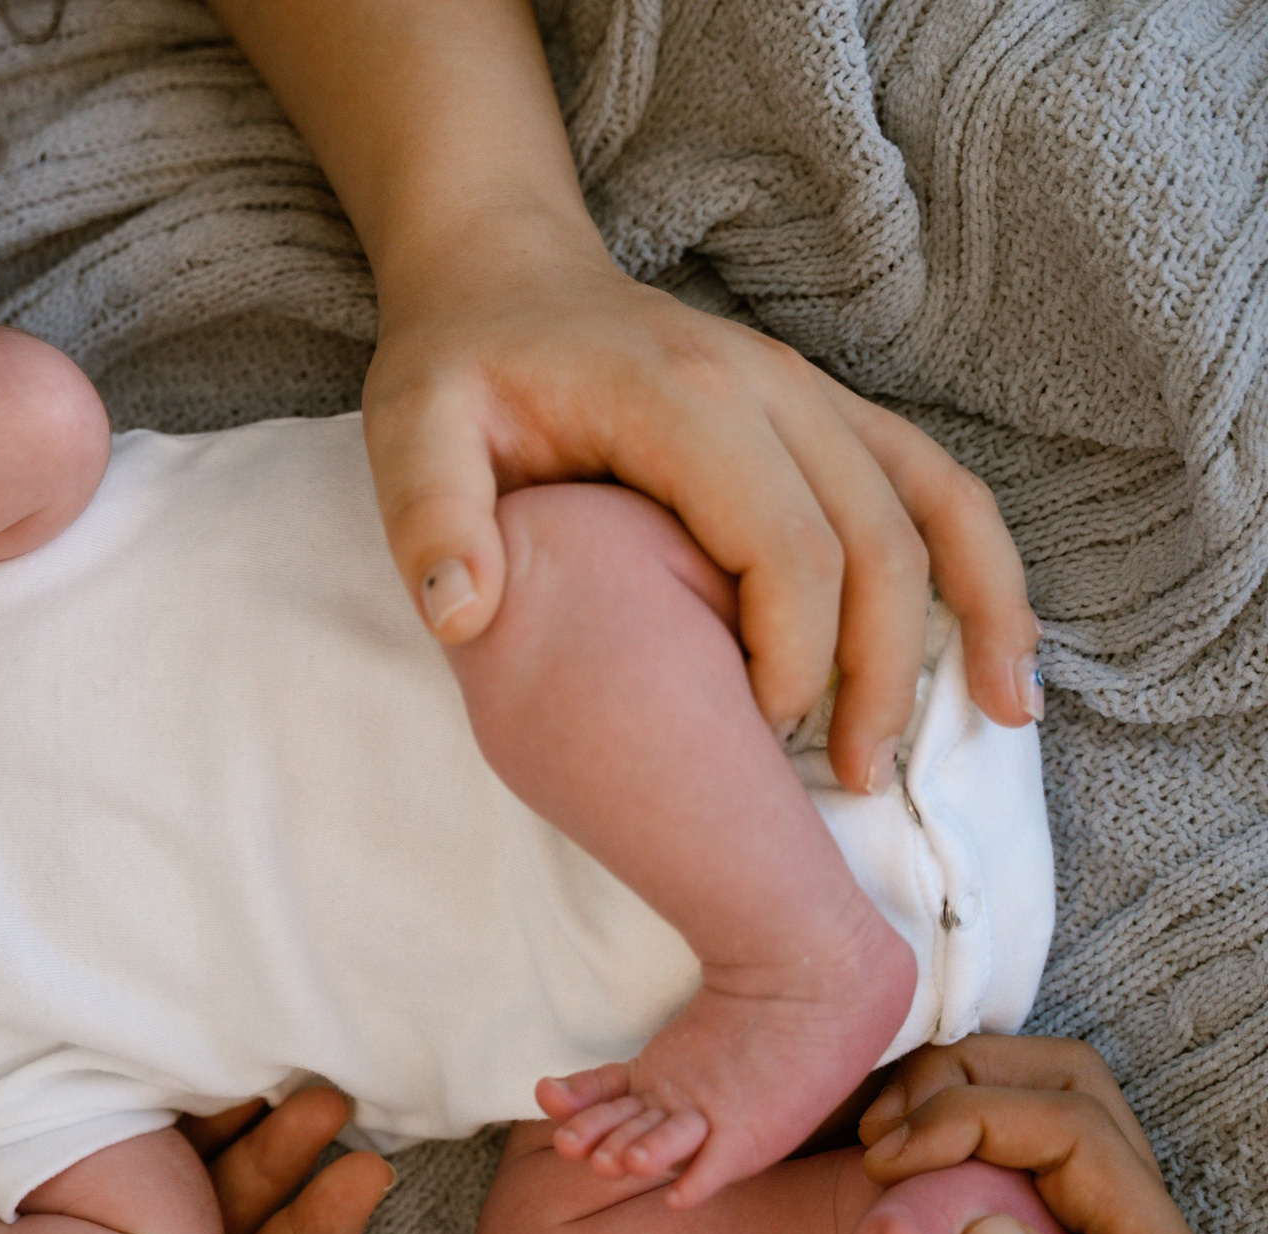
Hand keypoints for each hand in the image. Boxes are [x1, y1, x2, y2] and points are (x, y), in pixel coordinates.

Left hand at [368, 207, 1041, 794]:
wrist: (499, 275)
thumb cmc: (456, 363)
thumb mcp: (410, 429)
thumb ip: (430, 518)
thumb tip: (464, 618)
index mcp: (683, 399)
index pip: (784, 546)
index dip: (790, 656)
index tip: (753, 739)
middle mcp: (773, 387)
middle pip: (878, 539)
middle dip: (878, 670)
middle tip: (848, 780)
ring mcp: (811, 394)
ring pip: (936, 505)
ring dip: (974, 614)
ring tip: (995, 719)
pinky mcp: (825, 413)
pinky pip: (935, 484)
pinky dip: (984, 564)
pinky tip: (1003, 648)